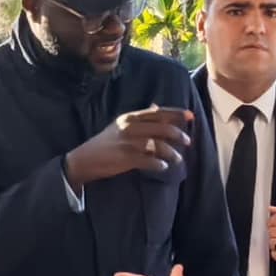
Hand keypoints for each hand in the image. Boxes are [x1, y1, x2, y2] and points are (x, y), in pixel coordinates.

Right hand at [65, 107, 192, 186]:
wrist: (85, 159)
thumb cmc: (105, 143)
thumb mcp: (121, 125)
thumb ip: (140, 118)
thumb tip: (157, 107)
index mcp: (130, 118)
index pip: (158, 113)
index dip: (176, 113)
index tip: (190, 115)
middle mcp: (130, 127)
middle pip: (161, 128)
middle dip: (178, 134)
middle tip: (187, 141)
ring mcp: (128, 143)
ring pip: (157, 145)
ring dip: (171, 153)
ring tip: (178, 160)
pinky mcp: (126, 158)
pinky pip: (148, 161)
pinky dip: (158, 164)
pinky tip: (163, 167)